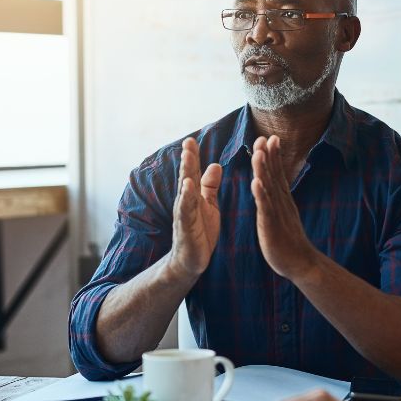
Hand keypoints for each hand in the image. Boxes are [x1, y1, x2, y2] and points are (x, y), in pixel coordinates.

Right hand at [168, 138, 222, 278]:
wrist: (191, 261)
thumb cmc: (200, 232)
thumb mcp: (209, 206)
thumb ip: (210, 186)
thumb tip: (215, 165)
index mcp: (193, 196)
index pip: (193, 172)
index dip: (192, 156)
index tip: (192, 139)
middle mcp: (186, 202)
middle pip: (187, 176)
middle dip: (188, 159)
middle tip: (188, 142)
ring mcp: (184, 214)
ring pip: (185, 190)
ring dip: (186, 172)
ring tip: (187, 156)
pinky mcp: (186, 228)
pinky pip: (186, 210)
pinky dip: (186, 197)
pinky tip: (187, 185)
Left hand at [250, 136, 319, 279]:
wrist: (301, 262)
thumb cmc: (289, 239)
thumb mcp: (284, 213)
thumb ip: (278, 198)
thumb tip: (274, 184)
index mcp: (281, 199)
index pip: (277, 173)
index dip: (273, 155)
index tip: (271, 137)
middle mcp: (281, 202)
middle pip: (273, 175)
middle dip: (268, 156)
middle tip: (264, 137)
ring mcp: (277, 213)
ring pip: (269, 188)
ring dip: (264, 170)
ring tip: (259, 153)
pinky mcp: (272, 226)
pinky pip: (266, 208)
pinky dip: (261, 194)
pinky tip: (256, 183)